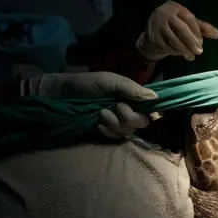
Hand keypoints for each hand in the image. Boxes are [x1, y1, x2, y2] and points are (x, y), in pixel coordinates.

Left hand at [26, 72, 157, 138]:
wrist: (63, 95)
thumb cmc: (87, 84)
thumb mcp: (110, 81)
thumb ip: (131, 88)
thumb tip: (155, 98)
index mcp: (132, 96)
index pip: (152, 107)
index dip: (154, 112)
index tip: (149, 112)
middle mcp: (129, 109)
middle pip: (143, 122)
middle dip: (130, 116)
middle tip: (116, 106)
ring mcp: (117, 122)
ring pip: (129, 131)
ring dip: (115, 122)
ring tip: (101, 113)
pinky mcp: (107, 132)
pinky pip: (115, 137)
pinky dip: (107, 130)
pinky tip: (97, 124)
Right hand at [137, 0, 217, 61]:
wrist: (151, 32)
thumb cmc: (174, 26)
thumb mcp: (187, 23)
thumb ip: (202, 28)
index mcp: (175, 7)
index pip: (189, 19)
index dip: (197, 32)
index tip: (201, 43)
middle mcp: (164, 12)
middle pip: (181, 27)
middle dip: (191, 41)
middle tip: (199, 52)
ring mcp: (156, 24)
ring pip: (173, 38)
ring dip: (183, 49)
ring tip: (191, 57)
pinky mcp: (152, 36)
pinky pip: (165, 45)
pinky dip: (174, 51)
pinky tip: (180, 54)